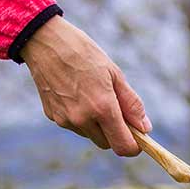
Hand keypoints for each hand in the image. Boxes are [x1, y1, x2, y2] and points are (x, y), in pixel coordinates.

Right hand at [21, 16, 150, 155]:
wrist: (44, 41)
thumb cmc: (84, 54)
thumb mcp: (115, 74)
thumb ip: (132, 105)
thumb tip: (145, 128)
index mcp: (102, 108)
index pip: (123, 147)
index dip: (133, 146)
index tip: (137, 137)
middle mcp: (83, 119)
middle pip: (107, 144)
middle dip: (115, 133)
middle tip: (115, 109)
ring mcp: (65, 120)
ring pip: (91, 135)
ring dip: (97, 125)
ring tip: (92, 95)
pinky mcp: (53, 117)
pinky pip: (75, 126)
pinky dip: (81, 118)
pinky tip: (76, 95)